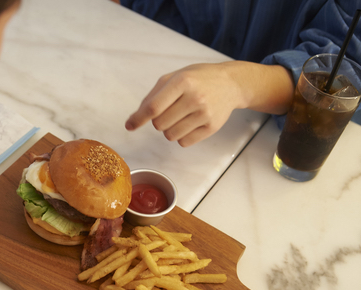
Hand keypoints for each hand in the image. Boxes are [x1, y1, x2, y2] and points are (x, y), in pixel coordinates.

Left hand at [124, 61, 293, 146]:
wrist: (231, 84)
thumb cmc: (198, 79)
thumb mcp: (175, 77)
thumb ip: (153, 95)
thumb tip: (135, 118)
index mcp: (183, 82)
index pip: (154, 107)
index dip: (139, 118)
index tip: (129, 126)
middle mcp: (195, 98)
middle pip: (160, 124)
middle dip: (158, 121)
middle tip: (169, 111)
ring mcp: (205, 114)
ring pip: (170, 135)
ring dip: (169, 129)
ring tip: (180, 117)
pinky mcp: (212, 127)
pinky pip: (184, 142)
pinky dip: (181, 136)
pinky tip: (189, 123)